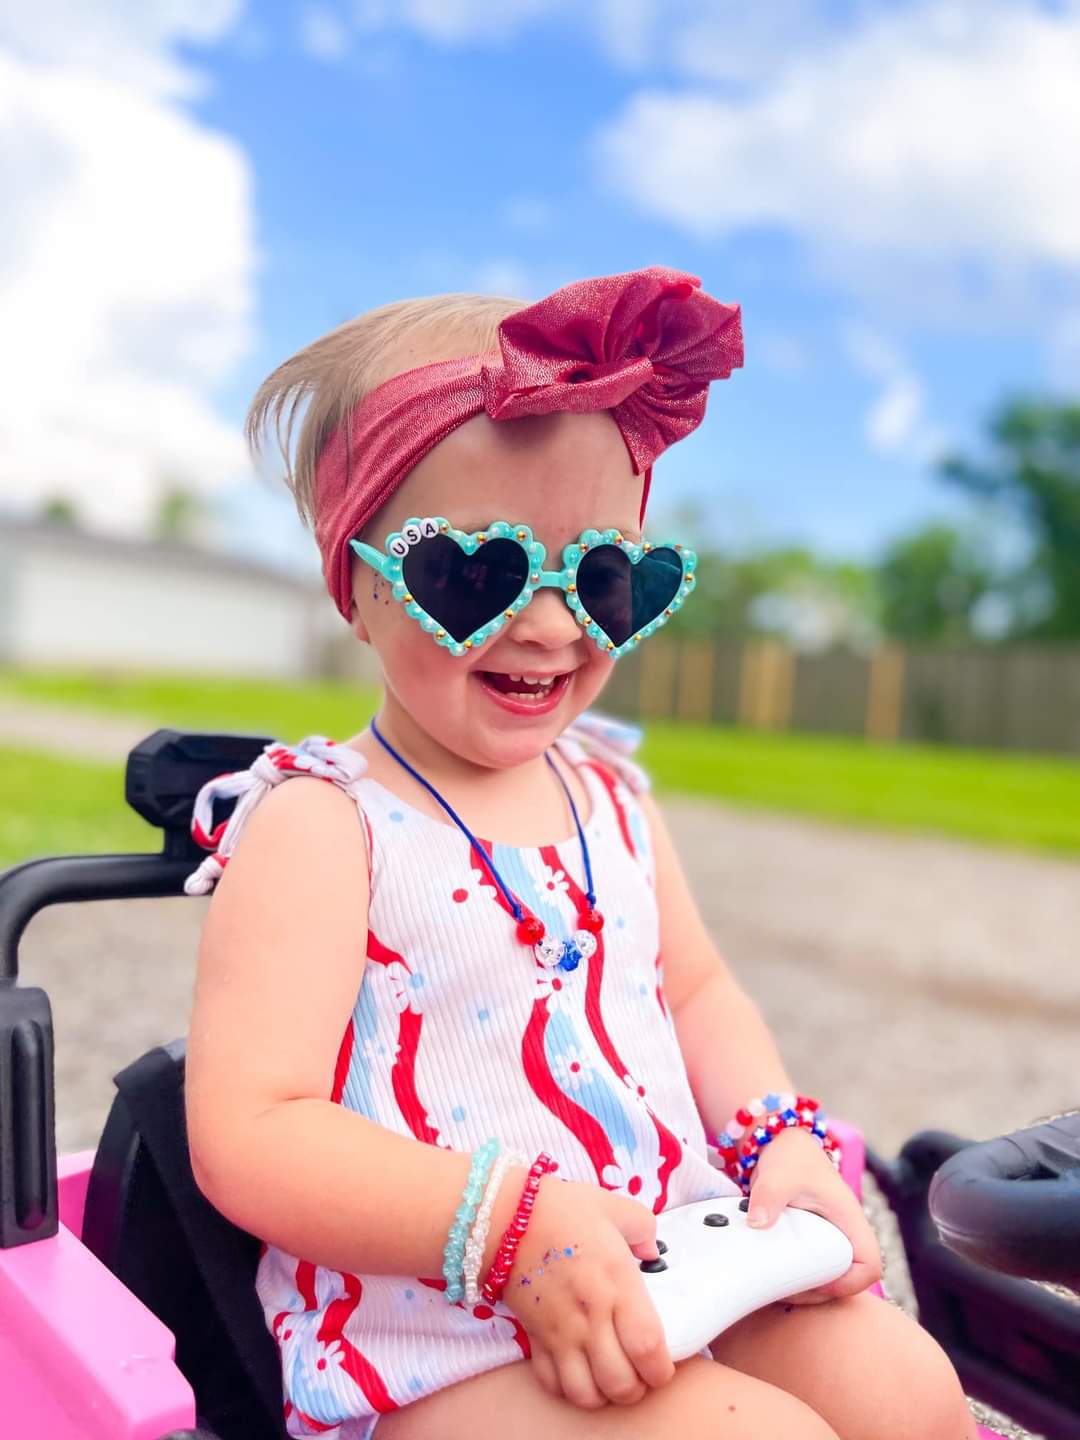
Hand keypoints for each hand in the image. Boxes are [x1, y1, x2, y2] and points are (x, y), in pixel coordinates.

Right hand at [499, 1175, 675, 1408]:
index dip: (662, 1368)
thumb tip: (654, 1251)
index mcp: (616, 1282)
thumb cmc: (560, 1209)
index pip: (647, 1346)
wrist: (503, 1216)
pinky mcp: (534, 1339)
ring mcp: (560, 1332)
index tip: (664, 1363)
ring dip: (603, 1394)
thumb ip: (643, 1227)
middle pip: (620, 1383)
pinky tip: (578, 1370)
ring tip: (610, 1376)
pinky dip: (568, 1389)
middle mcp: (590, 1315)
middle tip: (640, 1373)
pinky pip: (552, 1384)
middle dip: (637, 1388)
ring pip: (586, 1394)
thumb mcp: (612, 1207)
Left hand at [745, 1127, 881, 1301]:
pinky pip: (810, 1269)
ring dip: (804, 1289)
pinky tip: (769, 1276)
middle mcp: (844, 1235)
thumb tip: (757, 1223)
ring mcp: (829, 1241)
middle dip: (818, 1293)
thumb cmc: (792, 1157)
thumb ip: (769, 1196)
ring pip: (828, 1279)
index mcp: (849, 1221)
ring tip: (774, 1286)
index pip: (869, 1266)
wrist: (781, 1145)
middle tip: (785, 1290)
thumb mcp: (779, 1175)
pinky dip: (793, 1277)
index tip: (817, 1282)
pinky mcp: (812, 1243)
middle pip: (847, 1281)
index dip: (848, 1283)